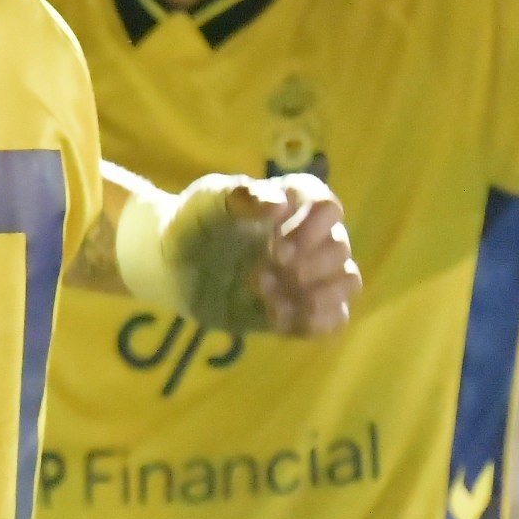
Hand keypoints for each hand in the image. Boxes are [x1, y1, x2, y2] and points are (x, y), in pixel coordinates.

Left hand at [194, 174, 359, 337]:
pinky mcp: (301, 307)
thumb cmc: (192, 224)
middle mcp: (310, 236)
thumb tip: (278, 204)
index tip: (277, 247)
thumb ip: (237, 197)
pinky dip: (314, 321)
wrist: (171, 266)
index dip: (312, 228)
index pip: (327, 206)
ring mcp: (309, 274)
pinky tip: (274, 318)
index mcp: (293, 202)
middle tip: (258, 275)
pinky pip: (334, 318)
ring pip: (348, 282)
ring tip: (266, 298)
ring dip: (315, 294)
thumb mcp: (205, 204)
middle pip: (339, 248)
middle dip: (306, 265)